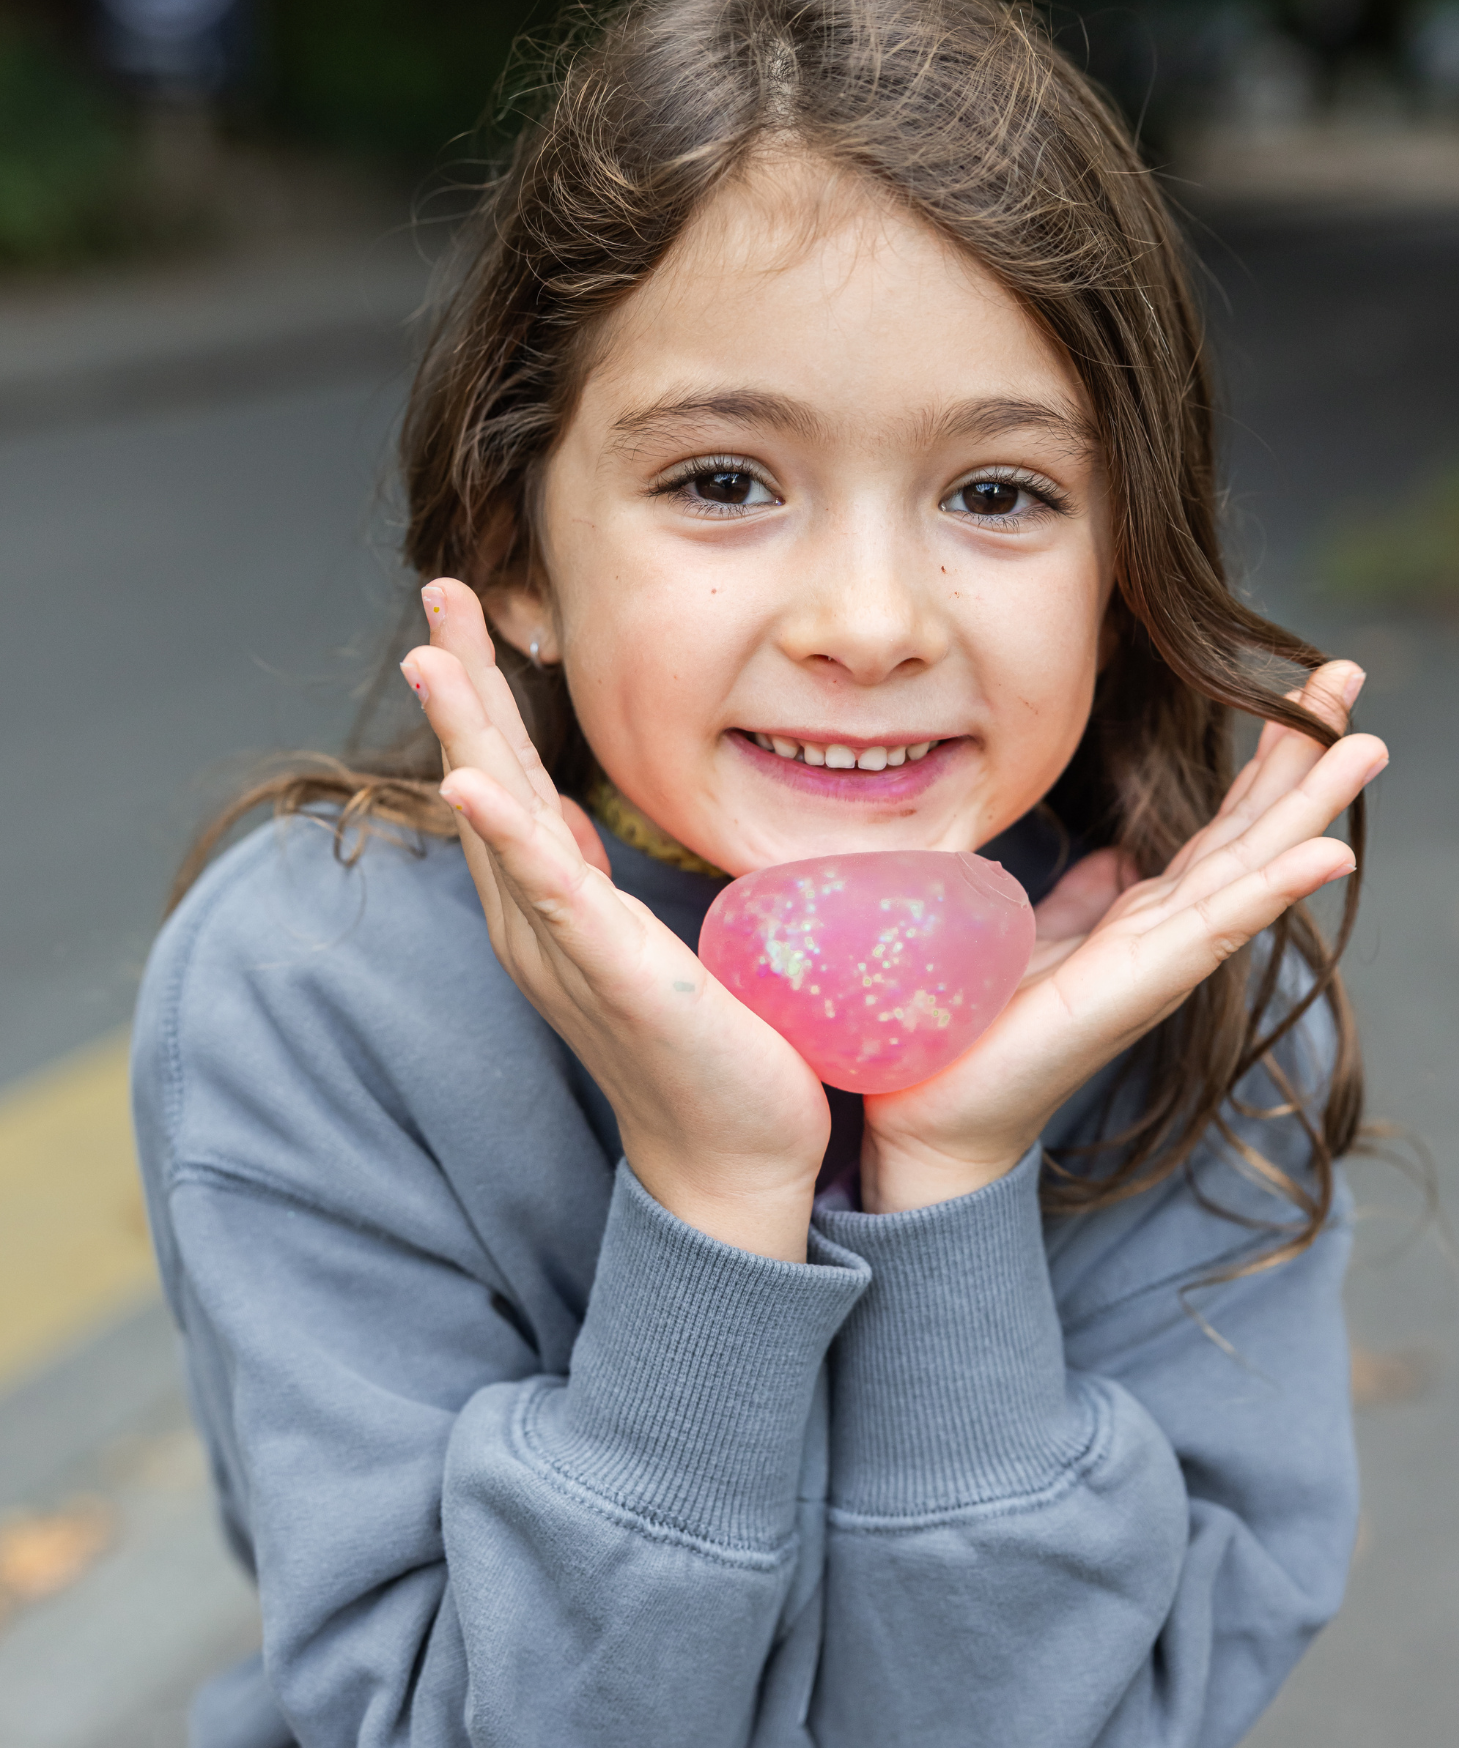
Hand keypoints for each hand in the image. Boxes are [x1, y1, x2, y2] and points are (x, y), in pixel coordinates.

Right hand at [402, 582, 830, 1259]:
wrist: (736, 1158)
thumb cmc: (710, 1054)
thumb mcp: (649, 943)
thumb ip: (604, 886)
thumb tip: (580, 825)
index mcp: (553, 910)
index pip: (509, 782)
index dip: (486, 696)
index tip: (469, 611)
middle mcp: (538, 926)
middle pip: (486, 781)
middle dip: (464, 684)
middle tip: (439, 589)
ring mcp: (564, 951)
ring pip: (502, 822)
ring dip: (465, 735)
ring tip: (432, 656)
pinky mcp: (609, 976)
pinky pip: (546, 894)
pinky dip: (506, 834)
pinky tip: (466, 781)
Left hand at [859, 661, 1385, 1213]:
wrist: (934, 1114)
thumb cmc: (976, 1029)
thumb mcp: (1033, 932)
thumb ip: (1083, 897)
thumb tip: (1112, 856)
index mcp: (1144, 917)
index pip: (1225, 825)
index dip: (1268, 758)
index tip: (1306, 686)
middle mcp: (1166, 935)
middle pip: (1254, 831)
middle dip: (1305, 755)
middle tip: (1350, 673)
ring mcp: (1162, 962)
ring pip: (1253, 868)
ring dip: (1314, 808)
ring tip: (1367, 745)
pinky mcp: (1138, 987)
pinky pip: (1216, 925)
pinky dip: (1274, 888)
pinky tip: (1327, 854)